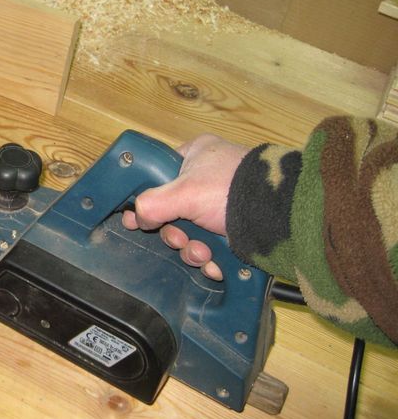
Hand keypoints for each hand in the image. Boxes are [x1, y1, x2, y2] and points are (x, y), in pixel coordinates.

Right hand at [121, 134, 248, 280]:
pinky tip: (215, 263)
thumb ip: (152, 203)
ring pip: (190, 233)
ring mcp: (222, 206)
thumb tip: (138, 217)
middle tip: (179, 238)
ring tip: (203, 254)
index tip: (137, 220)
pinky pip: (210, 246)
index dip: (147, 201)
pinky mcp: (235, 229)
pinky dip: (210, 259)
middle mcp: (208, 179)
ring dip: (191, 250)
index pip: (159, 176)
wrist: (281, 218)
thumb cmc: (231, 190)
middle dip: (174, 233)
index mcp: (196, 156)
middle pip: (172, 212)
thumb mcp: (184, 192)